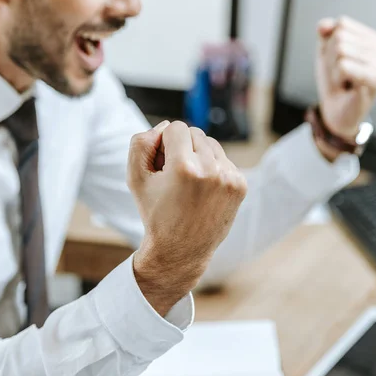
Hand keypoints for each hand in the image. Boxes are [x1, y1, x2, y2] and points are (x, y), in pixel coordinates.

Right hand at [127, 121, 247, 315]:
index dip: (164, 144)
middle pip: (195, 133)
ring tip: (188, 183)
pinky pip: (223, 159)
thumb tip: (165, 125)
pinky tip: (203, 190)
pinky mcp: (240, 185)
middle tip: (173, 176)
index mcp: (185, 167)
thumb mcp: (135, 177)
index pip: (176, 128)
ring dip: (198, 155)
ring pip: (211, 143)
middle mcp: (211, 170)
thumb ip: (141, 142)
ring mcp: (230, 178)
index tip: (161, 165)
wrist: (182, 249)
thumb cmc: (155, 212)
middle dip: (182, 148)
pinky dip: (212, 168)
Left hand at [315, 16, 375, 150]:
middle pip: (340, 37)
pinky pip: (344, 66)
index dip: (330, 44)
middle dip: (331, 58)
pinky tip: (348, 87)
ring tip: (345, 81)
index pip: (342, 24)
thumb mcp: (325, 52)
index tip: (338, 62)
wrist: (336, 112)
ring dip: (334, 69)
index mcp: (374, 39)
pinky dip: (338, 77)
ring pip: (340, 51)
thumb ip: (325, 34)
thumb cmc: (334, 83)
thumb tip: (323, 26)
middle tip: (340, 75)